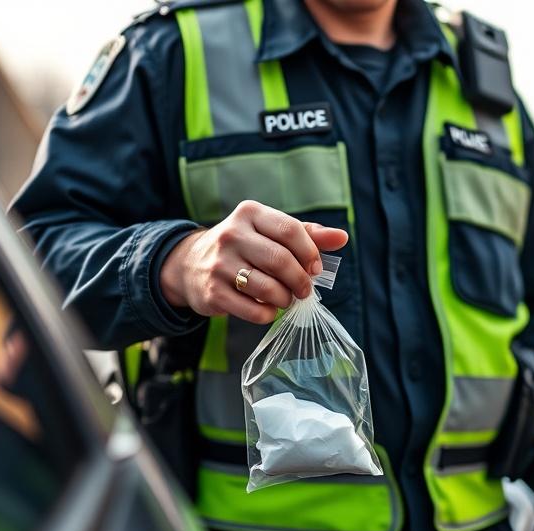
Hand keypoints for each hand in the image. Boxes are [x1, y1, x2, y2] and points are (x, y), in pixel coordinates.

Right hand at [160, 200, 348, 323]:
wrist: (191, 264)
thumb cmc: (245, 247)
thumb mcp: (271, 233)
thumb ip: (307, 235)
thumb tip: (342, 237)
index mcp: (250, 213)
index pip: (290, 230)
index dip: (310, 253)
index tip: (315, 268)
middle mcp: (232, 235)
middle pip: (281, 260)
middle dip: (301, 281)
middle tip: (304, 290)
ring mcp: (219, 264)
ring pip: (268, 288)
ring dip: (285, 299)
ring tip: (286, 299)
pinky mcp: (213, 292)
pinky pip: (254, 310)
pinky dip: (268, 314)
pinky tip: (267, 309)